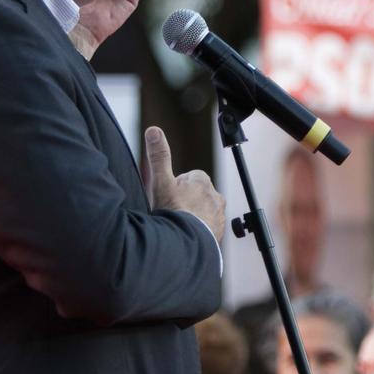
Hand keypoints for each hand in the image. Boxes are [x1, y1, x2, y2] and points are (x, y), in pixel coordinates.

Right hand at [144, 126, 224, 240]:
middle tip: (171, 212)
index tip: (167, 198)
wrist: (184, 244)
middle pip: (194, 195)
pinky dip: (199, 230)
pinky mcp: (220, 231)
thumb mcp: (160, 181)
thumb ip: (158, 156)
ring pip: (202, 211)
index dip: (174, 188)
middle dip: (184, 202)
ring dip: (192, 216)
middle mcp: (215, 195)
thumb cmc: (172, 211)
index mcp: (202, 180)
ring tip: (179, 225)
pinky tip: (187, 235)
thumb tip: (153, 129)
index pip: (187, 178)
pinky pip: (207, 228)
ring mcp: (218, 214)